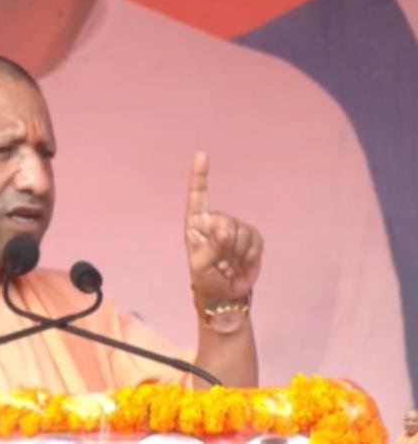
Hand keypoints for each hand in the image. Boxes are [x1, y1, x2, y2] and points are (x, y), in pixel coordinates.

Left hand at [184, 152, 262, 304]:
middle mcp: (215, 221)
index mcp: (196, 224)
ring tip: (229, 265)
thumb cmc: (206, 279)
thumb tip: (225, 231)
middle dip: (226, 245)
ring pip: (242, 232)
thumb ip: (211, 248)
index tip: (201, 155)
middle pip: (226, 221)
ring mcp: (234, 228)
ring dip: (237, 254)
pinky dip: (250, 255)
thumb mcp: (201, 266)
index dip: (199, 176)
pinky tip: (242, 264)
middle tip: (220, 263)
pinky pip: (256, 240)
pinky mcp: (252, 237)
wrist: (227, 295)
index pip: (197, 197)